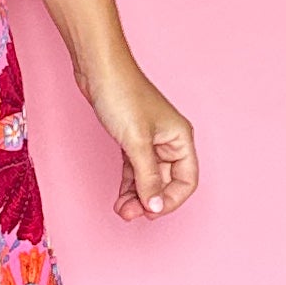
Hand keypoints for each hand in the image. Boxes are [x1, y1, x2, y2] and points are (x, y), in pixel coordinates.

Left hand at [82, 62, 197, 223]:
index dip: (170, 200)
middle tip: (129, 214)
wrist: (98, 70)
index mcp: (180, 138)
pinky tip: (120, 197)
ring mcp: (150, 140)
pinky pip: (135, 169)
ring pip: (149, 178)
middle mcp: (169, 141)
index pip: (186, 180)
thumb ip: (148, 177)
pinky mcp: (131, 139)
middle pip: (167, 182)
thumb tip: (155, 207)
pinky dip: (129, 184)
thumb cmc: (122, 95)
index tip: (150, 213)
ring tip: (122, 210)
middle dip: (149, 200)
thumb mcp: (136, 142)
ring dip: (137, 196)